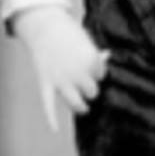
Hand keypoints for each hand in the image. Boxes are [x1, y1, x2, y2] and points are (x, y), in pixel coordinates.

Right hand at [13, 6, 108, 130]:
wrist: (45, 26)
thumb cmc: (69, 33)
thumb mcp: (86, 41)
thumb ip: (96, 54)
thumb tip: (107, 56)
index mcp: (91, 61)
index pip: (101, 76)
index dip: (97, 72)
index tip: (92, 67)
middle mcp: (78, 72)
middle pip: (92, 92)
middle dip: (91, 90)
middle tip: (87, 86)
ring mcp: (61, 80)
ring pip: (76, 103)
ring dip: (81, 107)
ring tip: (84, 108)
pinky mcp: (46, 84)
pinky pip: (49, 105)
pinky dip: (51, 119)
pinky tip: (55, 129)